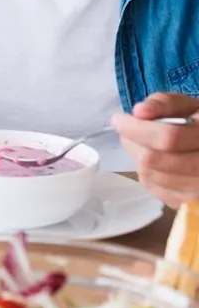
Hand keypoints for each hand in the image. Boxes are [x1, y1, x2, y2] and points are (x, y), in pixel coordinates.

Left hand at [111, 92, 198, 207]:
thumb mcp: (190, 106)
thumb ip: (166, 103)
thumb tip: (139, 111)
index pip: (168, 138)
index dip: (137, 129)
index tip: (118, 119)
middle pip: (153, 160)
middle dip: (132, 142)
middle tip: (127, 130)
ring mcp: (198, 190)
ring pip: (150, 175)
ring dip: (138, 157)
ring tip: (143, 144)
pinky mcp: (189, 204)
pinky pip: (154, 188)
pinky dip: (147, 172)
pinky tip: (156, 161)